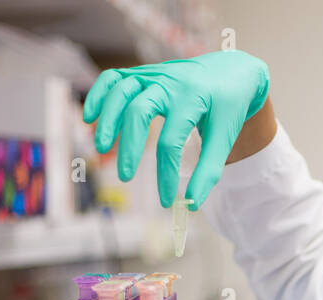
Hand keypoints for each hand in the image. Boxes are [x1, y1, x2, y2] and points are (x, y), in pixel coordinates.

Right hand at [83, 50, 270, 210]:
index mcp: (193, 98)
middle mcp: (169, 82)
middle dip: (129, 146)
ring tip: (101, 148)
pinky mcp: (143, 73)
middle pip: (138, 111)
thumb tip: (191, 204)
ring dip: (107, 119)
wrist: (233, 71)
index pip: (171, 141)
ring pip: (121, 91)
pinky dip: (98, 94)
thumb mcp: (226, 136)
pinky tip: (89, 117)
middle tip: (126, 177)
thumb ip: (209, 170)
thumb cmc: (228, 107)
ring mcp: (153, 74)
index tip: (166, 200)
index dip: (165, 174)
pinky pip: (113, 78)